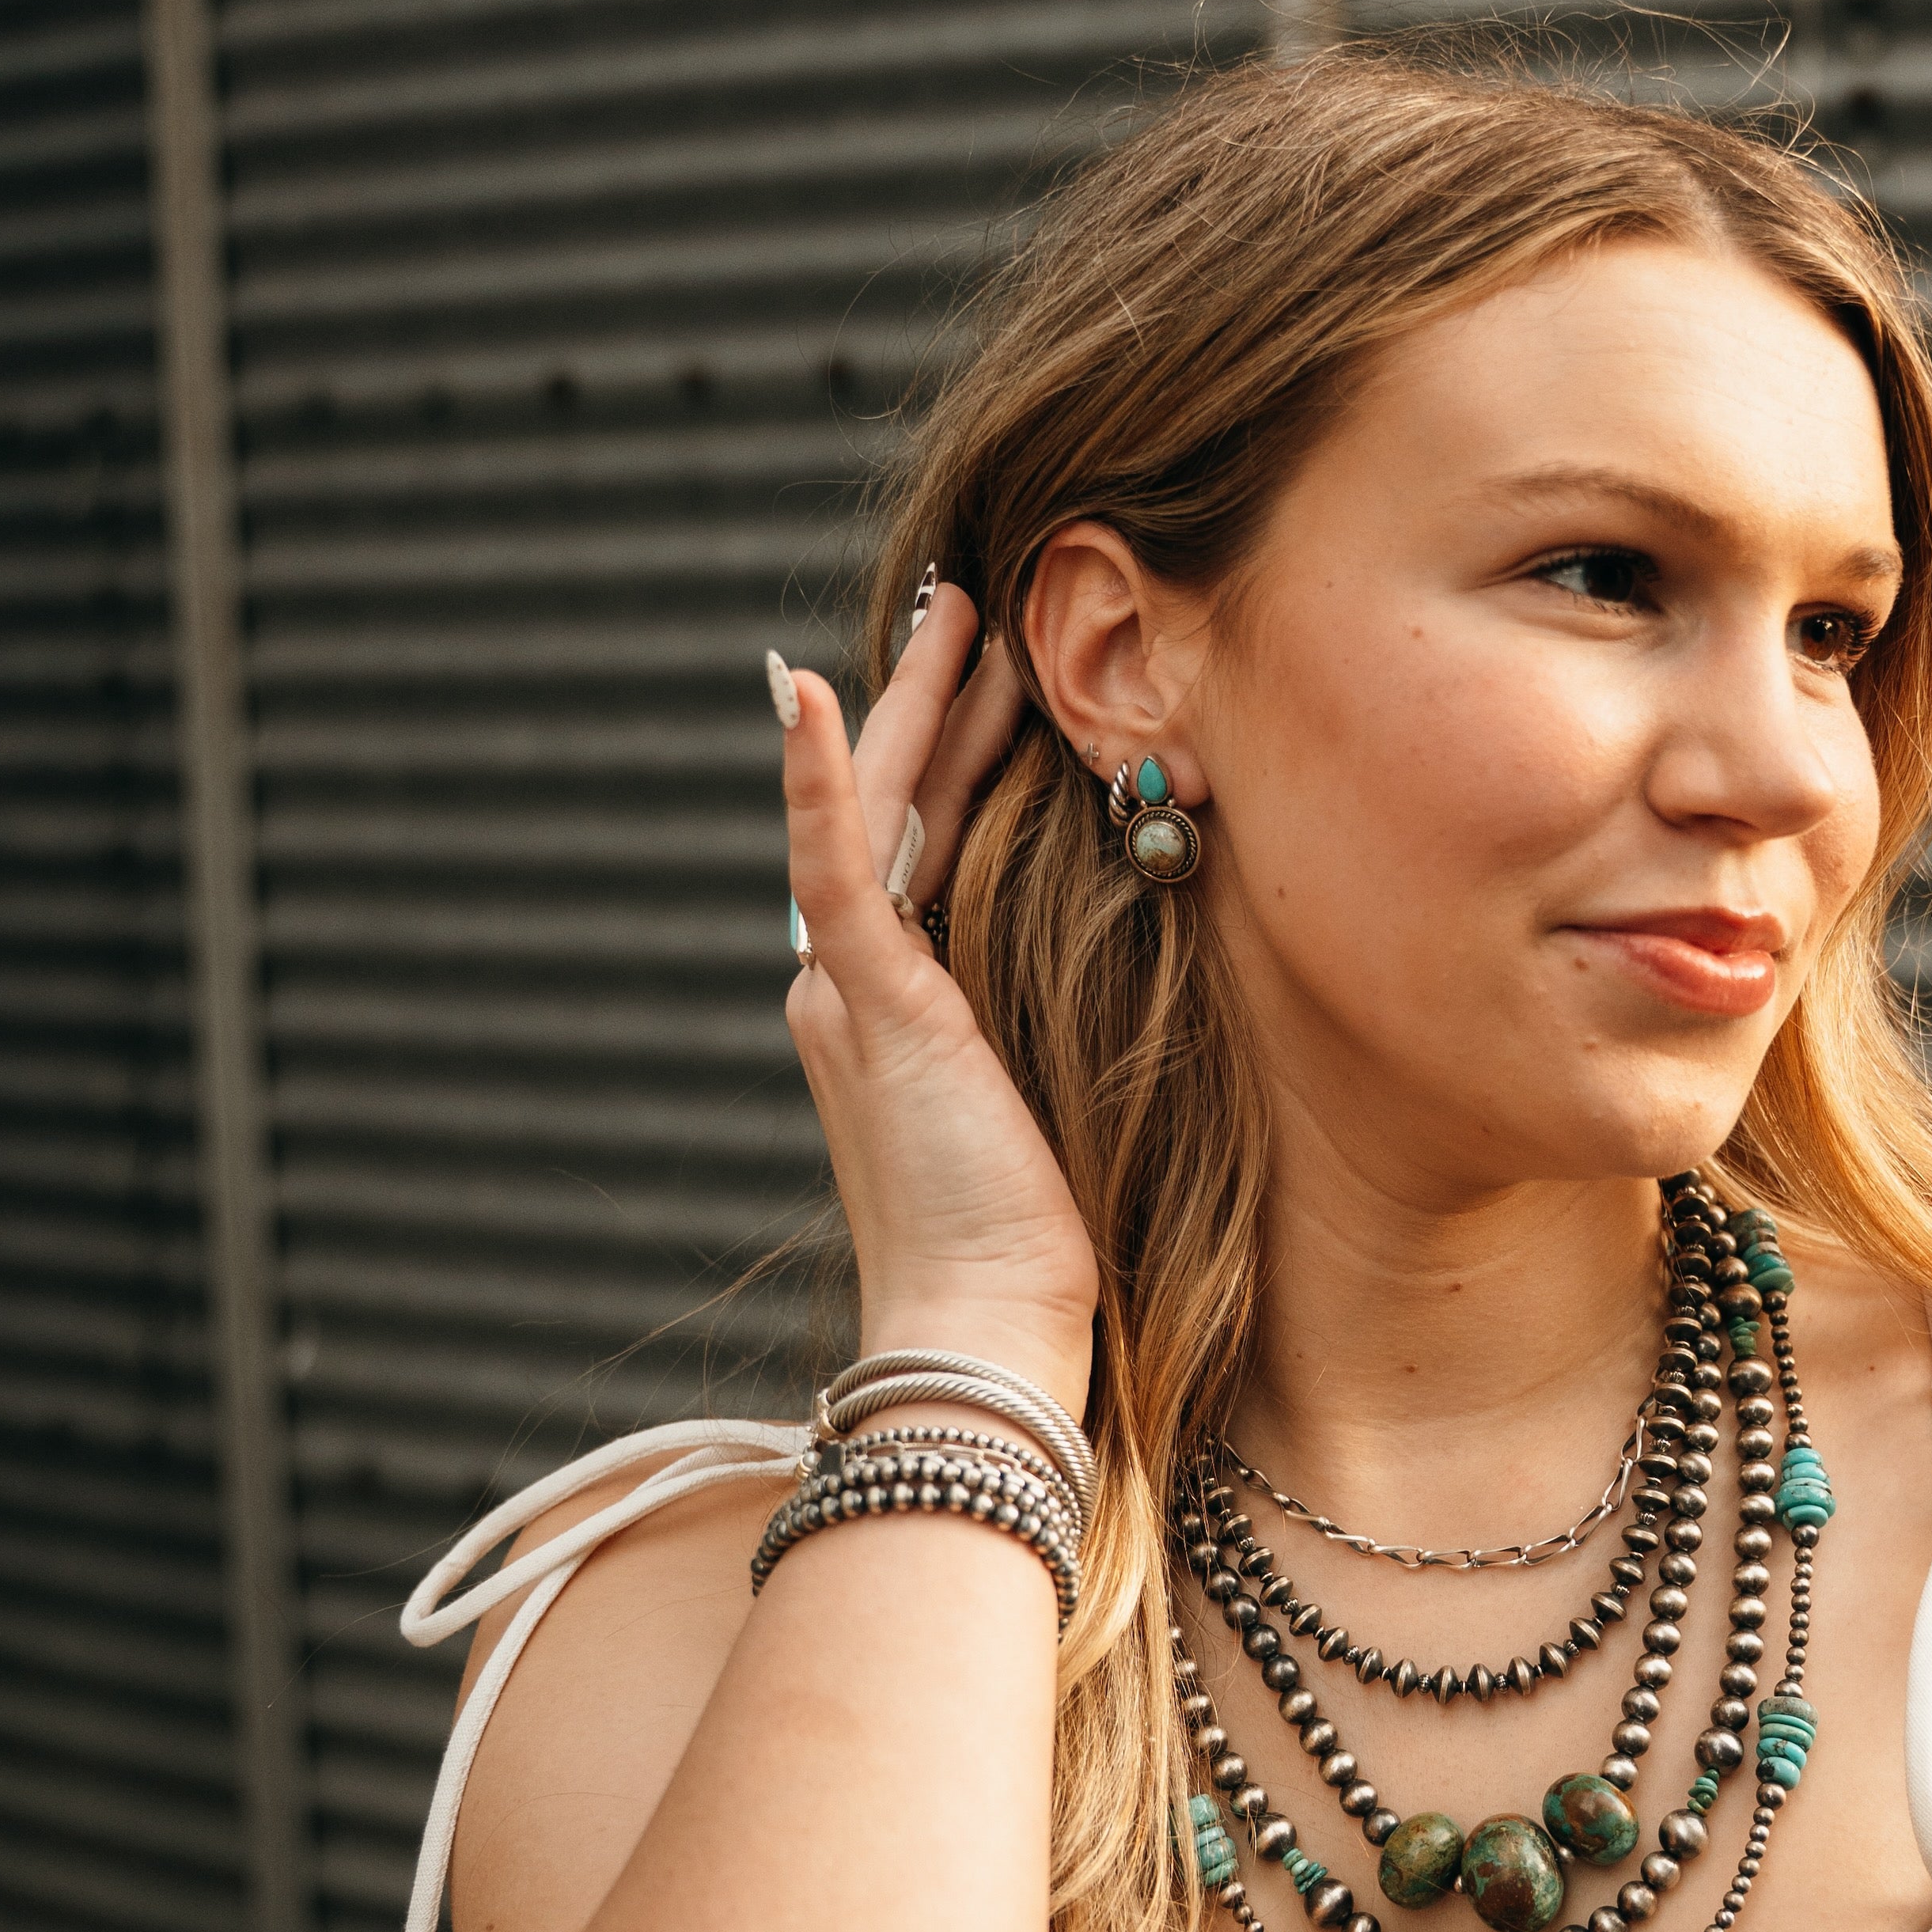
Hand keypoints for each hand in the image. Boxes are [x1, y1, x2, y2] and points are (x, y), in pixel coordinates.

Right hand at [774, 591, 1097, 1410]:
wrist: (991, 1331)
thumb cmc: (1040, 1250)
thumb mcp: (1057, 1104)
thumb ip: (1057, 1023)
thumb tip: (1121, 958)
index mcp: (897, 1010)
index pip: (923, 847)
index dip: (953, 751)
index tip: (998, 670)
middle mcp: (855, 989)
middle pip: (898, 807)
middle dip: (935, 700)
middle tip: (975, 600)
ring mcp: (852, 992)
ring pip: (877, 811)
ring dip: (910, 703)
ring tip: (956, 607)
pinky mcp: (871, 1005)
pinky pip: (835, 868)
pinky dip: (818, 779)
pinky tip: (810, 692)